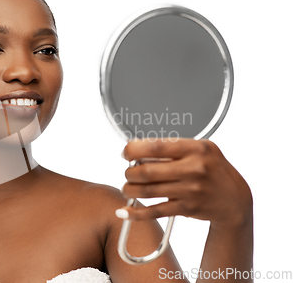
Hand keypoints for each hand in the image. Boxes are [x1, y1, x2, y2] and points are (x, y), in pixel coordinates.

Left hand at [119, 138, 252, 227]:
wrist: (234, 199)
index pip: (155, 146)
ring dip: (130, 190)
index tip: (126, 153)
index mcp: (195, 148)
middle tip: (128, 172)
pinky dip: (136, 213)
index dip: (133, 149)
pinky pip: (155, 211)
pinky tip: (124, 211)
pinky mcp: (186, 208)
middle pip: (147, 171)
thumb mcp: (200, 149)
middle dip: (129, 172)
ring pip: (147, 191)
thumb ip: (174, 147)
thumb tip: (138, 149)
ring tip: (127, 188)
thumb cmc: (212, 169)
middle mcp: (193, 168)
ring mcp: (190, 190)